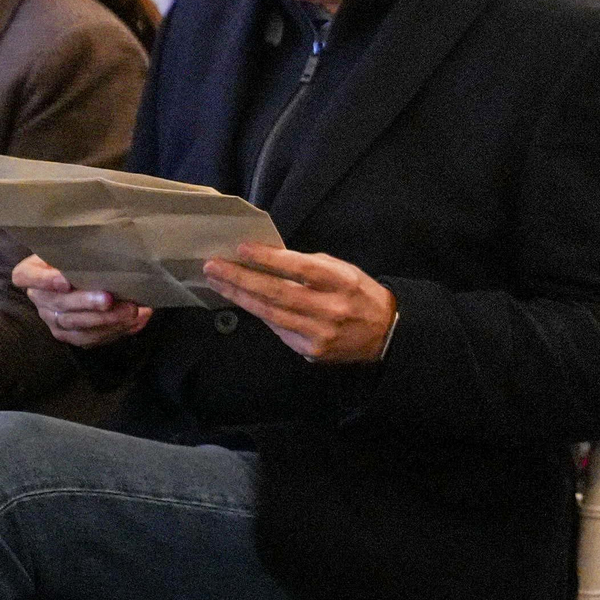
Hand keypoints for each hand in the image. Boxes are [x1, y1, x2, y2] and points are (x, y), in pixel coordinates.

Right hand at [13, 255, 151, 347]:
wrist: (88, 275)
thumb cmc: (80, 256)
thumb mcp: (76, 247)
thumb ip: (84, 250)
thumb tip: (114, 251)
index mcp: (32, 272)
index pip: (25, 275)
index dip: (43, 280)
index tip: (65, 280)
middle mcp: (39, 298)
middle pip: (58, 304)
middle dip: (86, 303)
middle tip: (109, 299)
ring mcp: (53, 318)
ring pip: (74, 325)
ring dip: (104, 320)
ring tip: (130, 312)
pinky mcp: (69, 334)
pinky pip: (88, 338)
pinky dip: (113, 331)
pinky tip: (134, 322)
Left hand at [204, 243, 396, 363]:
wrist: (384, 333)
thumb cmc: (360, 294)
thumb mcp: (344, 271)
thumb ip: (310, 266)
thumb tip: (270, 260)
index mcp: (342, 282)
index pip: (300, 268)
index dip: (269, 258)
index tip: (242, 248)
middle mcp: (331, 309)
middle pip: (277, 293)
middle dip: (241, 278)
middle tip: (214, 266)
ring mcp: (320, 333)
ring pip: (271, 314)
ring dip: (240, 297)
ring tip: (218, 282)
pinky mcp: (311, 352)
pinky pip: (279, 330)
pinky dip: (260, 315)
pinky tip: (244, 302)